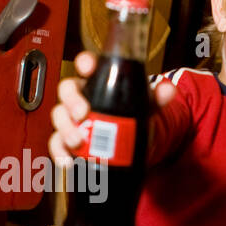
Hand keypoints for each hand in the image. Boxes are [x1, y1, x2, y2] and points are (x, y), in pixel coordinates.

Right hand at [48, 51, 176, 165]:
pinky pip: (56, 144)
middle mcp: (81, 96)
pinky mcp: (67, 140)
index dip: (85, 63)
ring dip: (65, 128)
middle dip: (71, 101)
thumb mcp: (147, 107)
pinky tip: (68, 162)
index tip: (87, 68)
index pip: (87, 65)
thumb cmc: (134, 117)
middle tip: (83, 115)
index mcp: (98, 81)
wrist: (133, 146)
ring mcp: (72, 118)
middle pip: (67, 89)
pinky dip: (59, 153)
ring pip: (59, 116)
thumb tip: (168, 90)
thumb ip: (157, 98)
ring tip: (78, 143)